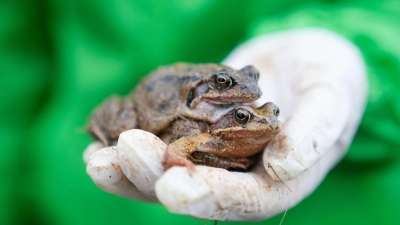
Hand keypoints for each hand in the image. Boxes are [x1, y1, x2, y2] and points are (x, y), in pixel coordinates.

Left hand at [84, 28, 366, 220]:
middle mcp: (237, 177)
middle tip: (126, 151)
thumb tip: (284, 164)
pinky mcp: (191, 136)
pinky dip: (127, 150)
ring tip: (97, 157)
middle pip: (193, 191)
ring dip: (129, 171)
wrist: (300, 65)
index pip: (241, 201)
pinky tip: (101, 144)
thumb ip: (316, 132)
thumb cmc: (325, 83)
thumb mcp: (332, 101)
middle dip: (155, 177)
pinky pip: (157, 149)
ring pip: (165, 177)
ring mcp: (210, 158)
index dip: (208, 197)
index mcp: (275, 182)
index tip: (174, 186)